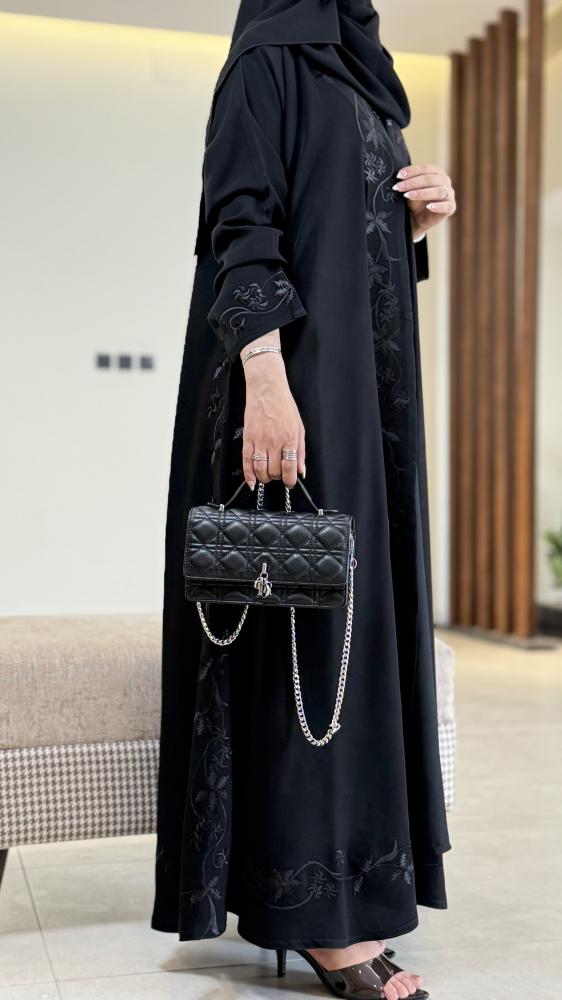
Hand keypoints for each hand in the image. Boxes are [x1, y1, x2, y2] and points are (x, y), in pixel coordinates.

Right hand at [240, 333, 305, 489]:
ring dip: (264, 478)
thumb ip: (301, 451)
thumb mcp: (299, 427)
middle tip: (278, 473)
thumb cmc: (284, 405)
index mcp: (289, 438)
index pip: (290, 468)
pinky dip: (248, 474)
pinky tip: (252, 482)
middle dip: (277, 477)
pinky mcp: (247, 437)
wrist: (267, 388)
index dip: (290, 480)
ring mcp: (259, 440)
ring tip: (267, 476)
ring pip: (260, 469)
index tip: (290, 482)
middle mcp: (274, 441)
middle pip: (274, 471)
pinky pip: (246, 460)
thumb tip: (301, 470)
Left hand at [392, 163, 455, 240]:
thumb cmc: (415, 201)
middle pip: (431, 179)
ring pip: (439, 191)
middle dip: (413, 182)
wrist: (418, 220)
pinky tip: (429, 207)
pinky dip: (438, 206)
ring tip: (408, 196)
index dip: (412, 171)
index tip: (398, 176)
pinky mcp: (451, 207)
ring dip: (422, 193)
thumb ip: (407, 183)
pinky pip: (447, 206)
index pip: (425, 168)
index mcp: (436, 173)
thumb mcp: (409, 190)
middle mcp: (445, 181)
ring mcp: (449, 194)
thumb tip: (399, 177)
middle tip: (399, 187)